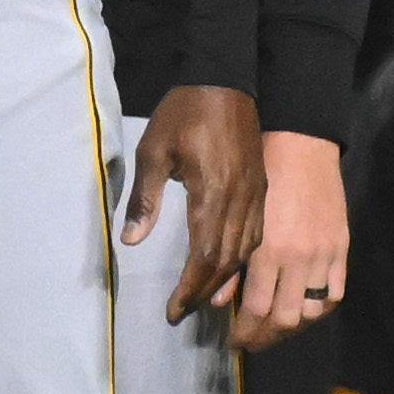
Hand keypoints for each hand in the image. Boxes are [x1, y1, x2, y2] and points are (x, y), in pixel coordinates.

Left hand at [121, 81, 262, 318]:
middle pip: (227, 260)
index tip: (175, 309)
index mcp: (213, 193)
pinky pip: (255, 234)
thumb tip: (131, 240)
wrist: (224, 82)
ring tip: (202, 299)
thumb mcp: (153, 151)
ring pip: (245, 251)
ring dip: (224, 279)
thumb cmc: (183, 114)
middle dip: (205, 291)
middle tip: (184, 311)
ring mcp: (257, 196)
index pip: (204, 255)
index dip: (190, 287)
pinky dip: (240, 258)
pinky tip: (228, 270)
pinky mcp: (262, 188)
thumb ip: (144, 199)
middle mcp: (242, 200)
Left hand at [232, 128, 348, 349]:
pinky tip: (300, 313)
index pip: (252, 307)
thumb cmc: (255, 167)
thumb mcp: (224, 205)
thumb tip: (216, 299)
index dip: (240, 331)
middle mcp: (298, 256)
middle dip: (261, 337)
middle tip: (245, 343)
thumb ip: (221, 255)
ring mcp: (324, 253)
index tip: (231, 342)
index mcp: (266, 247)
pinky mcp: (341, 246)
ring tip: (270, 332)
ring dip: (289, 329)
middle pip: (283, 318)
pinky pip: (334, 293)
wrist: (300, 140)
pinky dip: (316, 310)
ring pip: (310, 311)